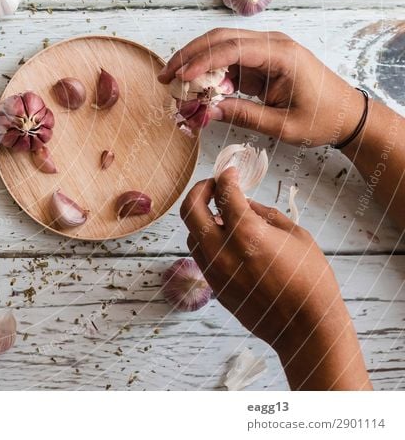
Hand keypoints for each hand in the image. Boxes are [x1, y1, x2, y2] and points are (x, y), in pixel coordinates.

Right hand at [157, 28, 364, 145]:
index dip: (202, 61)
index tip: (180, 77)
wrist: (347, 114)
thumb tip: (207, 111)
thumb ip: (244, 115)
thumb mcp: (283, 125)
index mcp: (282, 55)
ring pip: (220, 45)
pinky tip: (193, 87)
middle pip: (221, 38)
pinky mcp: (259, 61)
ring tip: (172, 82)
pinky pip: (227, 60)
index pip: (233, 48)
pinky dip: (207, 72)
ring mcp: (265, 50)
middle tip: (165, 76)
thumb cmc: (322, 118)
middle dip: (189, 56)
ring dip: (194, 61)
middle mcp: (272, 44)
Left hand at [181, 168, 370, 389]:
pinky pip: (200, 254)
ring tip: (222, 215)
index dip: (225, 176)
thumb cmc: (310, 280)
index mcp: (246, 233)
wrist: (305, 328)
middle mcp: (222, 250)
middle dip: (200, 190)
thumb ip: (265, 214)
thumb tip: (246, 202)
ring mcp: (214, 270)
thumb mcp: (296, 236)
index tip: (230, 171)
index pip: (224, 192)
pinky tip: (225, 239)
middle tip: (213, 186)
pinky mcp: (214, 286)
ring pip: (190, 233)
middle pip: (189, 209)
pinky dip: (206, 240)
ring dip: (201, 217)